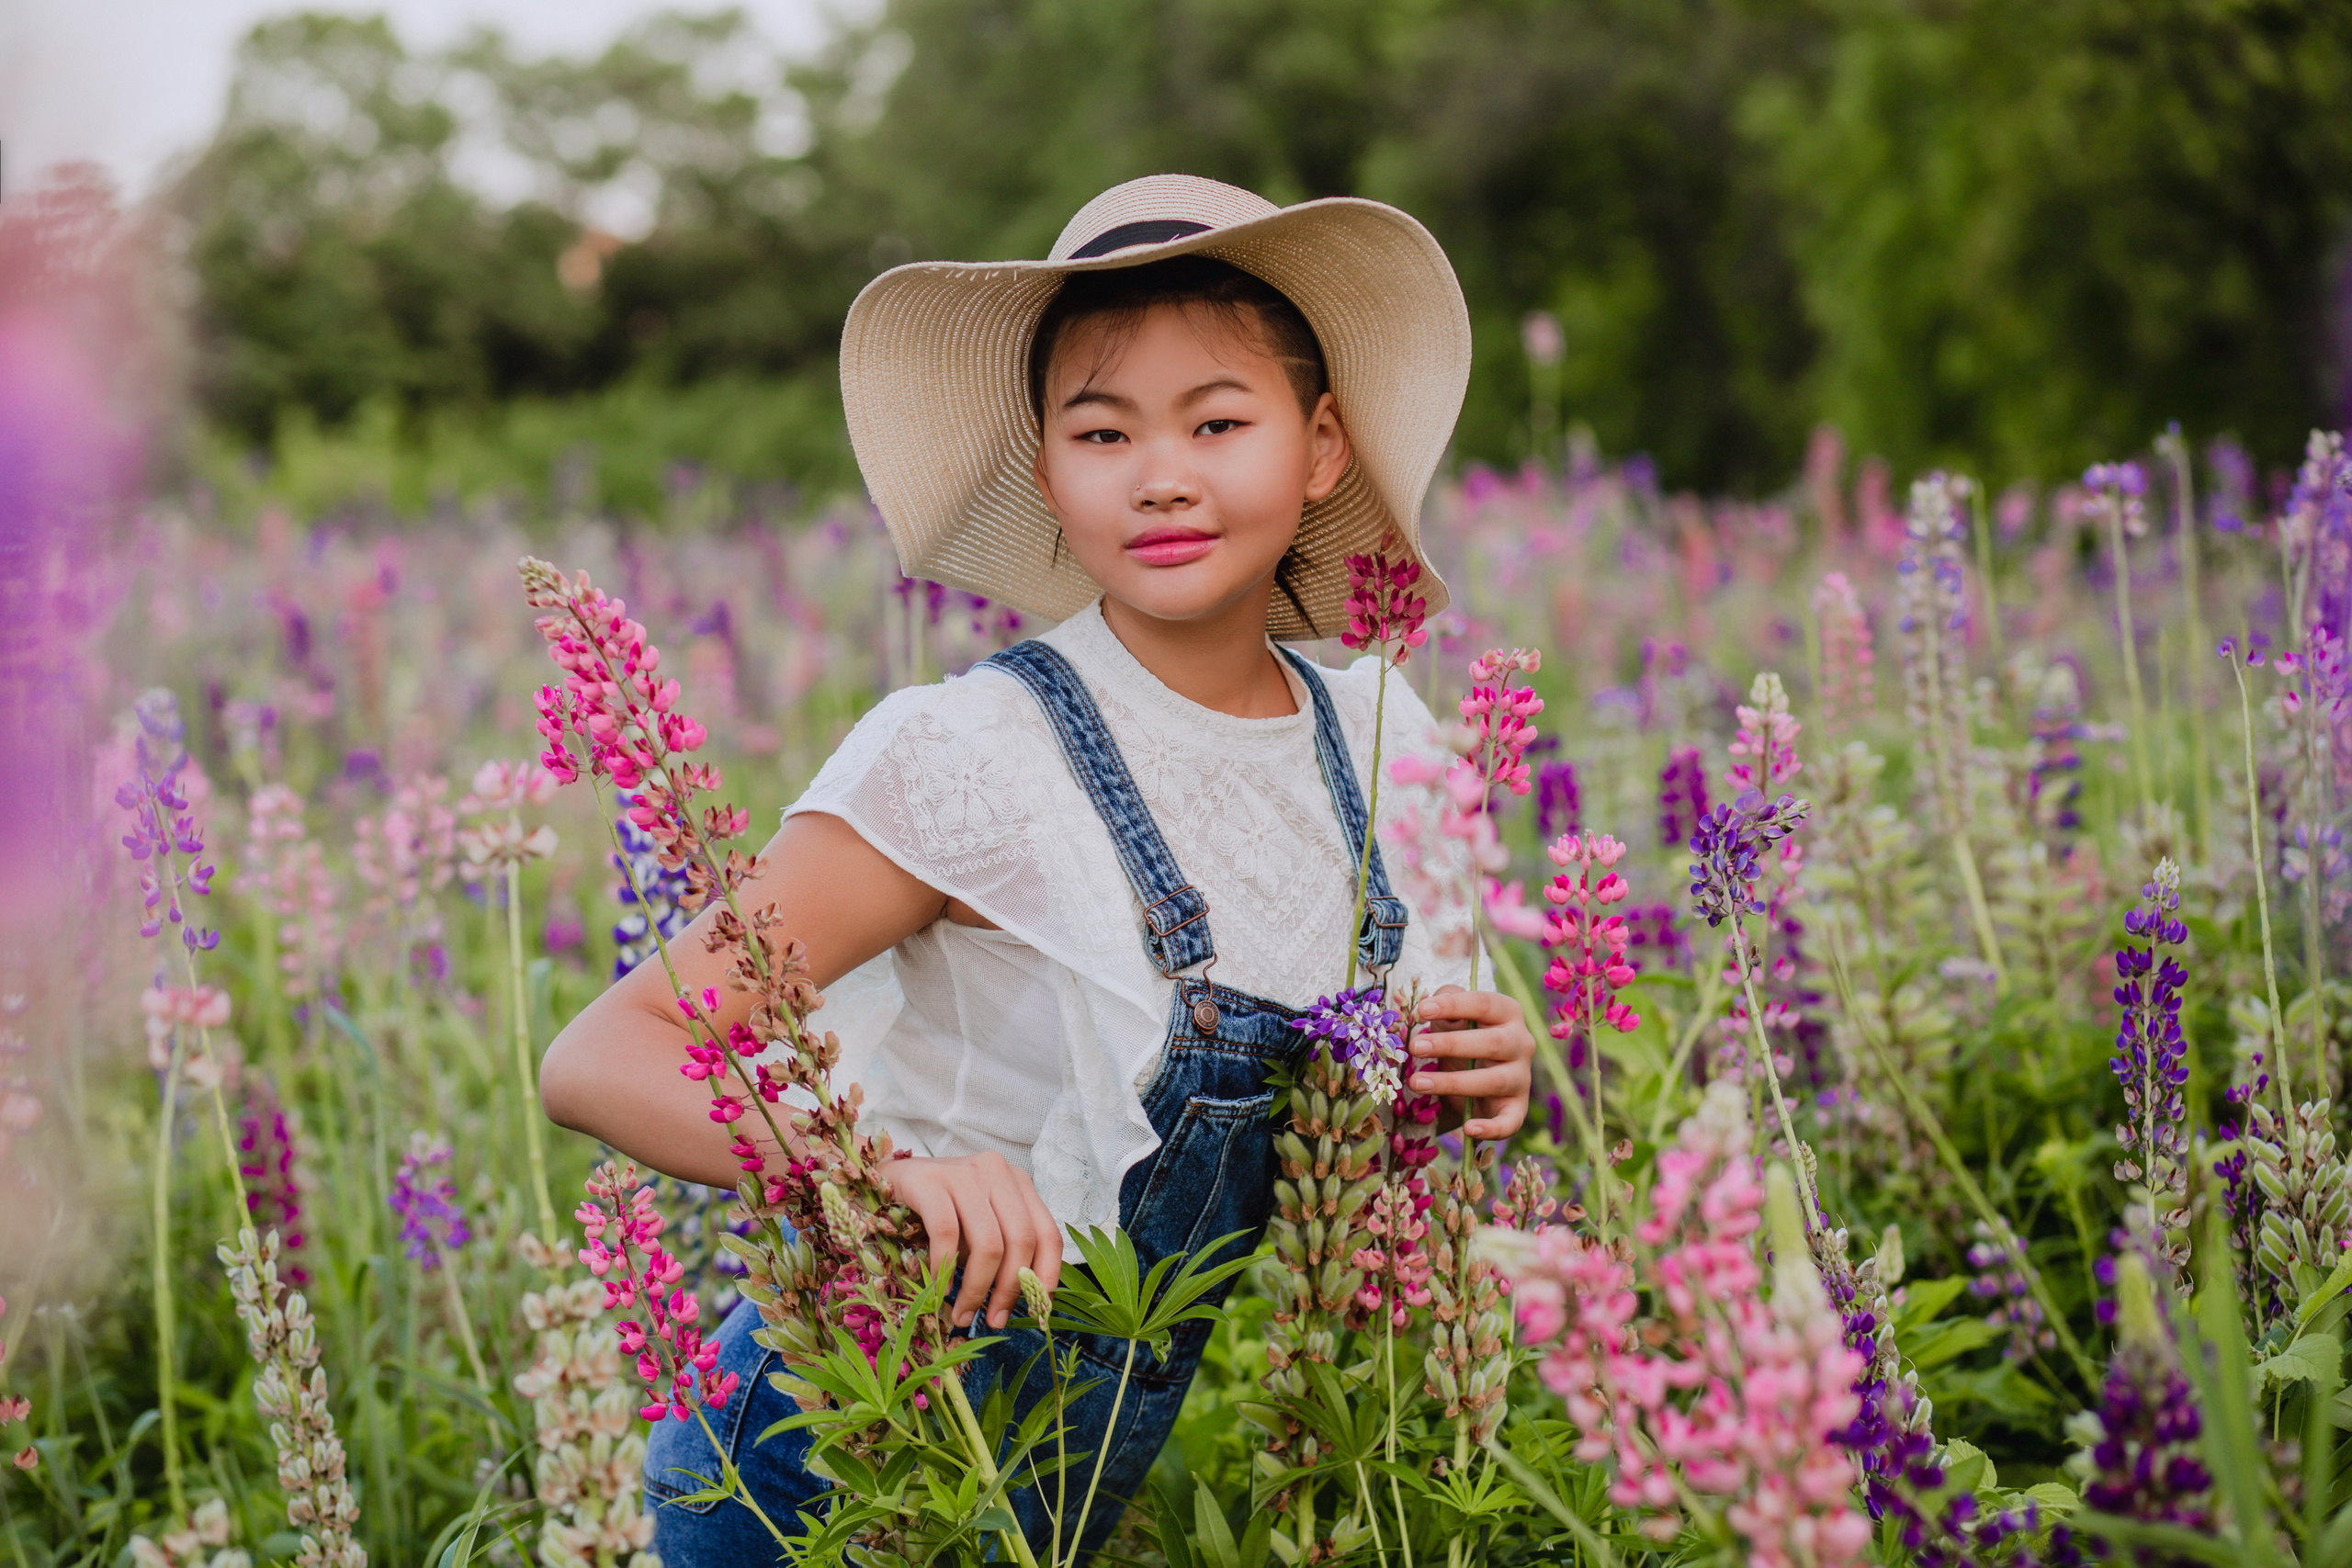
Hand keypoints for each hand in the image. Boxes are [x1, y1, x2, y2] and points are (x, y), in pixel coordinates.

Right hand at [878, 1152, 1064, 1329]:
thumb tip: (1016, 1303)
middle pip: (1021, 1240)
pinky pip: (946, 1233)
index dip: (1047, 1275)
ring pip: (988, 1243)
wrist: (885, 1180)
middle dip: (1009, 1290)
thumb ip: (1001, 1253)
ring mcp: (964, 1172)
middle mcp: (997, 1171)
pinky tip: (940, 1289)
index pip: (1047, 1233)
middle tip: (994, 1321)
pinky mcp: (929, 1179)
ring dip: (977, 1289)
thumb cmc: (938, 1211)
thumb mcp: (978, 1229)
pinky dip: (945, 1269)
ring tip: (962, 1315)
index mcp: (1018, 1182)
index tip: (1037, 1310)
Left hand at [1408, 986, 1534, 1140]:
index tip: (1421, 1010)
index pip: (1484, 1004)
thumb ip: (1445, 1002)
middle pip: (1493, 1042)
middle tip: (1414, 1047)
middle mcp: (1522, 1043)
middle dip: (1451, 1044)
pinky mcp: (1516, 1108)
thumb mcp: (1452, 1016)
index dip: (1454, 1005)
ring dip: (1453, 1083)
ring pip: (1494, 1080)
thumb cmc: (1460, 1036)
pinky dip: (1493, 1128)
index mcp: (1507, 1013)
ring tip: (1416, 1083)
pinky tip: (1469, 1129)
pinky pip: (1511, 1121)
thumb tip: (1430, 1004)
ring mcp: (1522, 1077)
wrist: (1472, 1075)